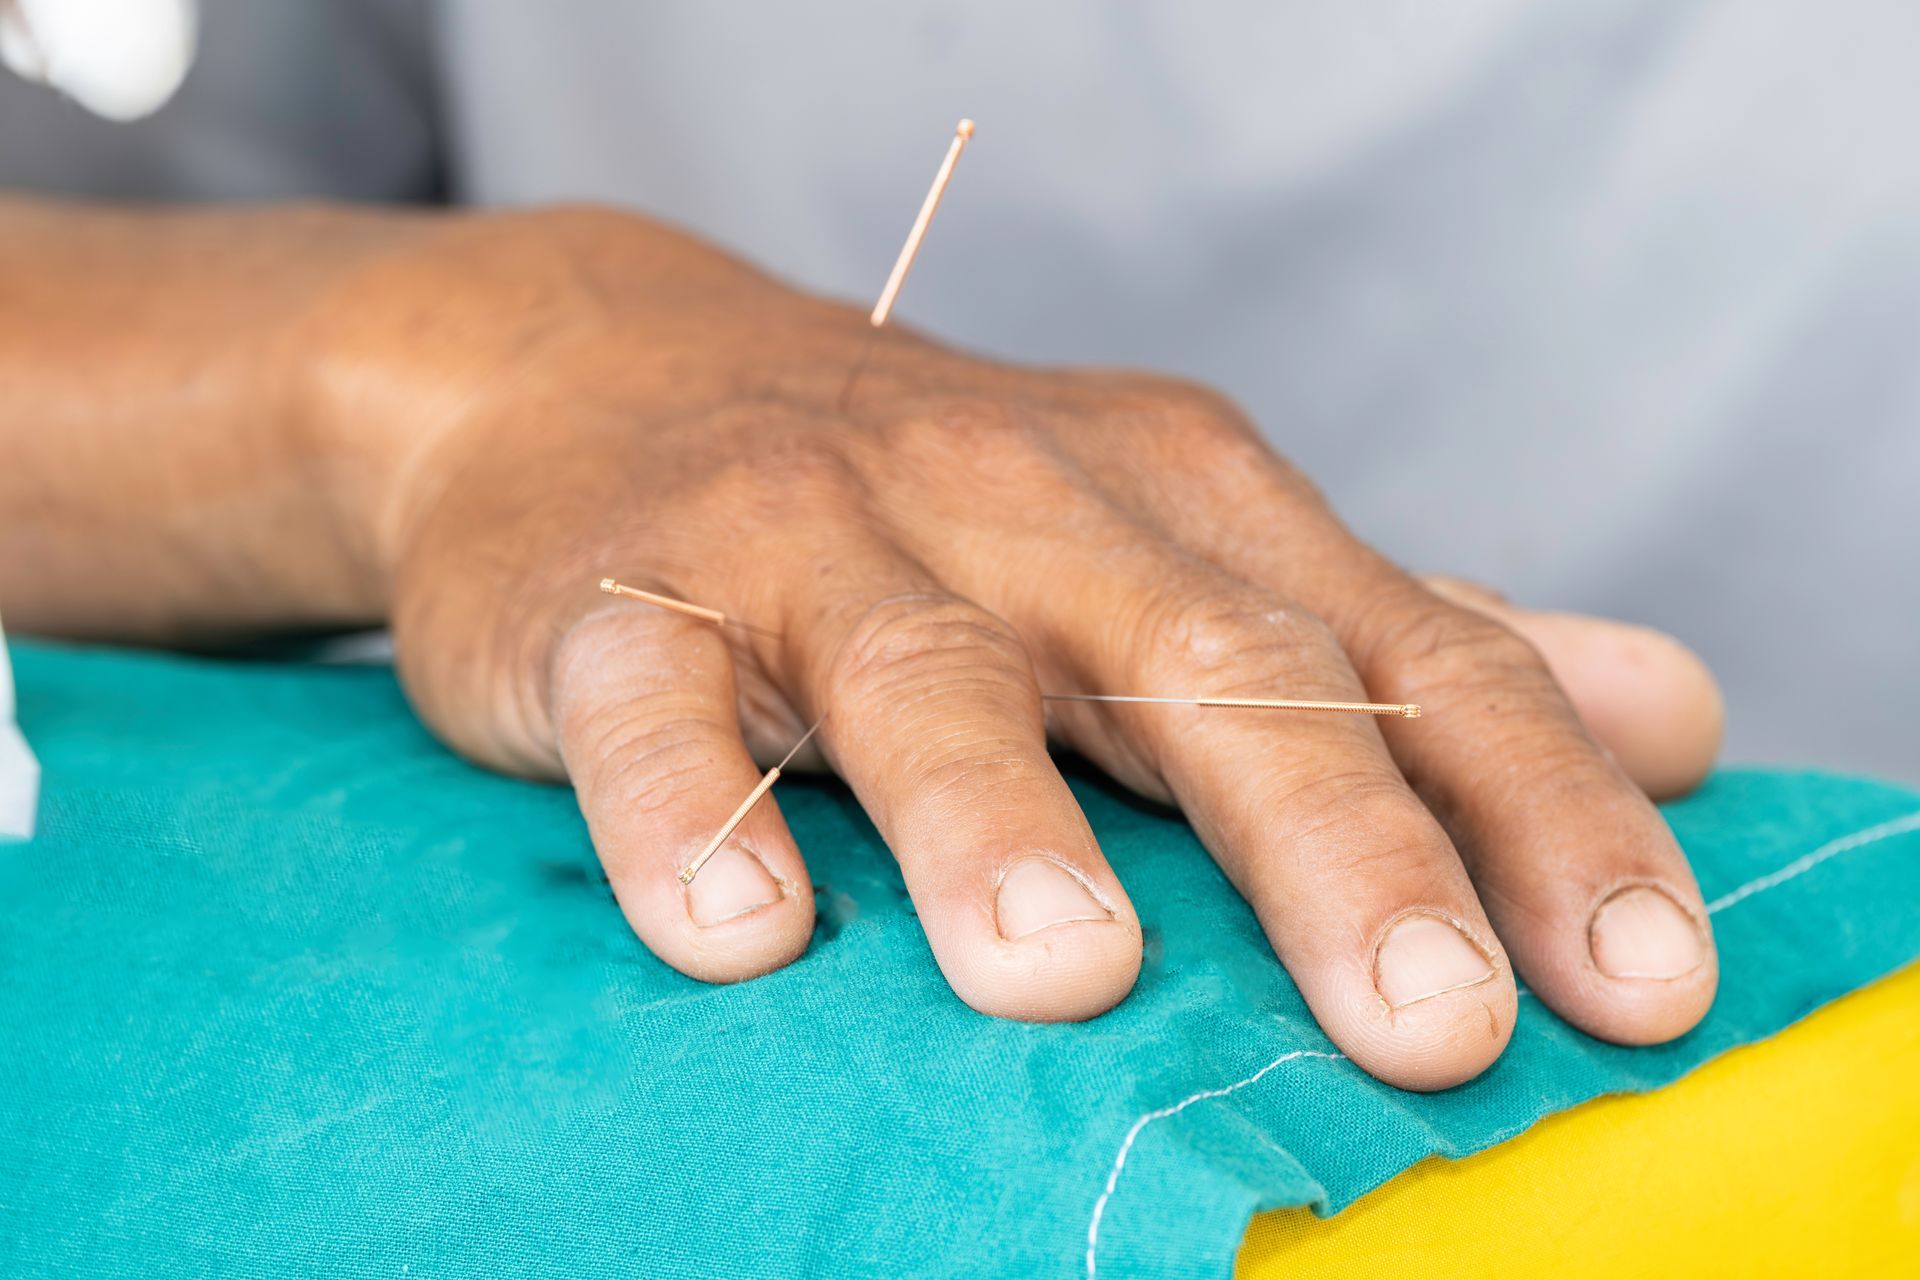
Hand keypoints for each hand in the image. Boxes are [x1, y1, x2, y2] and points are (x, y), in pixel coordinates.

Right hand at [309, 207, 1722, 1089]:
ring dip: (997, 823)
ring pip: (927, 678)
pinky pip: (658, 708)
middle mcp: (1018, 498)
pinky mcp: (624, 600)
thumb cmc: (936, 507)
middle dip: (1328, 840)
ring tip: (1067, 976)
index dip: (1538, 810)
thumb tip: (1679, 711)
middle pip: (1200, 661)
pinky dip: (694, 816)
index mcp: (1183, 496)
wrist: (608, 374)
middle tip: (1428, 1020)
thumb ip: (1404, 638)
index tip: (1643, 984)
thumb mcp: (1185, 543)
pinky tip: (739, 937)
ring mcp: (813, 540)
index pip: (1403, 651)